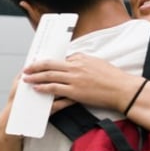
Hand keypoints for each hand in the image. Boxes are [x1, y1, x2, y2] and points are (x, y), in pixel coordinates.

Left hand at [24, 53, 139, 110]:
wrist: (122, 89)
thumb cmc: (112, 78)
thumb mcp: (97, 63)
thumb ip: (83, 61)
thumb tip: (73, 60)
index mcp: (81, 58)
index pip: (60, 58)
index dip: (47, 61)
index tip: (39, 62)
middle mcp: (76, 67)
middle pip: (50, 64)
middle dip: (36, 66)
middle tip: (26, 68)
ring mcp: (75, 79)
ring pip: (50, 76)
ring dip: (36, 77)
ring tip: (26, 79)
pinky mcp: (75, 92)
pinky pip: (55, 89)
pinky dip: (44, 88)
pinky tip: (37, 88)